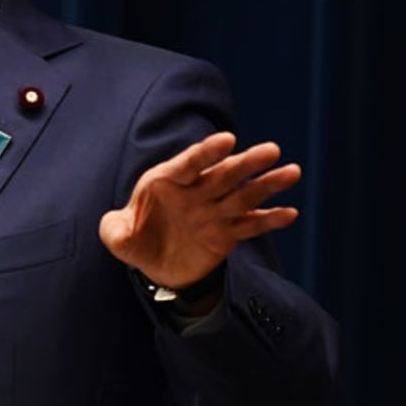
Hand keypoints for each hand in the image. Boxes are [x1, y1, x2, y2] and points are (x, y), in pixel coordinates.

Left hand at [99, 132, 300, 290]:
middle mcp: (195, 192)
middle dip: (246, 163)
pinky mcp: (228, 234)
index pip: (189, 163)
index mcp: (167, 181)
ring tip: (291, 172)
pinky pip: (251, 225)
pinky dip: (269, 220)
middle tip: (271, 150)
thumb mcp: (116, 236)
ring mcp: (214, 212)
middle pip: (224, 175)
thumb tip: (118, 229)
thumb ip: (114, 230)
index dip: (207, 153)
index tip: (229, 140)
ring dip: (267, 184)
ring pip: (244, 196)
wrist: (155, 265)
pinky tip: (290, 213)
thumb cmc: (134, 239)